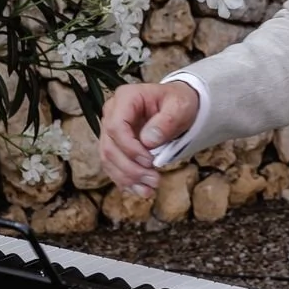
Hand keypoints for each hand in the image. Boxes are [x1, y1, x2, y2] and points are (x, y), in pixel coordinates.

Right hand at [99, 80, 200, 196]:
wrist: (177, 106)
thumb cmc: (178, 102)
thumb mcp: (180, 106)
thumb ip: (166, 121)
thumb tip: (148, 141)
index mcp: (125, 98)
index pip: (116, 127)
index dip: (130, 148)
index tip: (150, 161)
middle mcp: (112, 113)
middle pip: (109, 147)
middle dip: (130, 169)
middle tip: (154, 179)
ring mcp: (110, 130)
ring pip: (108, 160)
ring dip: (127, 179)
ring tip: (149, 190)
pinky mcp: (115, 145)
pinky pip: (113, 166)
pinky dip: (125, 181)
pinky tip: (141, 190)